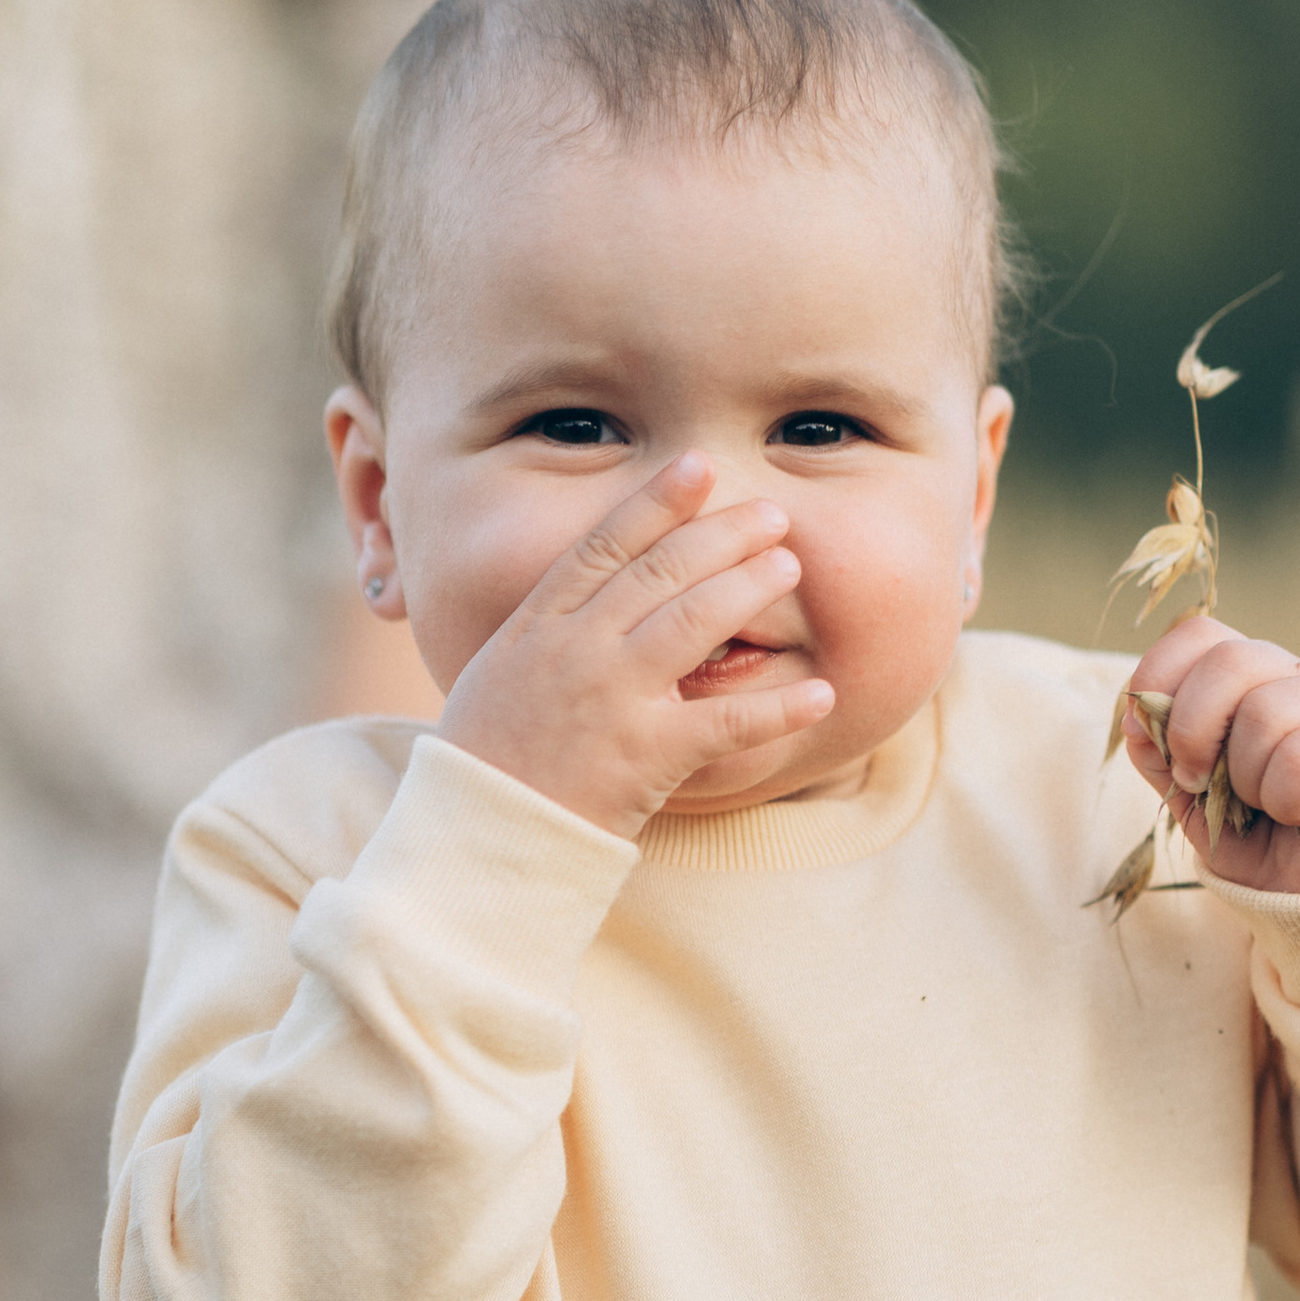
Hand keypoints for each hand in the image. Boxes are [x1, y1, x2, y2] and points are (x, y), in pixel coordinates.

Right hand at [435, 455, 832, 836]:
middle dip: (722, 534)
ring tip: (788, 565)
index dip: (654, 502)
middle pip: (661, 571)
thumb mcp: (498, 675)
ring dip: (749, 586)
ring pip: (694, 621)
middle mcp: (577, 649)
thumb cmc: (486, 761)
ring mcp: (613, 700)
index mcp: (539, 626)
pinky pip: (725, 723)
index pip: (604, 546)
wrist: (479, 833)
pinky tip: (820, 694)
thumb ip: (546, 633)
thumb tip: (591, 599)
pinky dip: (778, 709)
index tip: (695, 467)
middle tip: (770, 514)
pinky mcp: (646, 756)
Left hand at [1118, 614, 1299, 895]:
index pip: (1202, 636)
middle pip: (1231, 660)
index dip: (1161, 676)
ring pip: (1266, 712)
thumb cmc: (1260, 840)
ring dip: (1245, 780)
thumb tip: (1136, 717)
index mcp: (1255, 678)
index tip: (1148, 738)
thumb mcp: (1193, 799)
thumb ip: (1162, 755)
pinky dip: (1287, 801)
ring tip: (1265, 807)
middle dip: (1192, 731)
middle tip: (1196, 782)